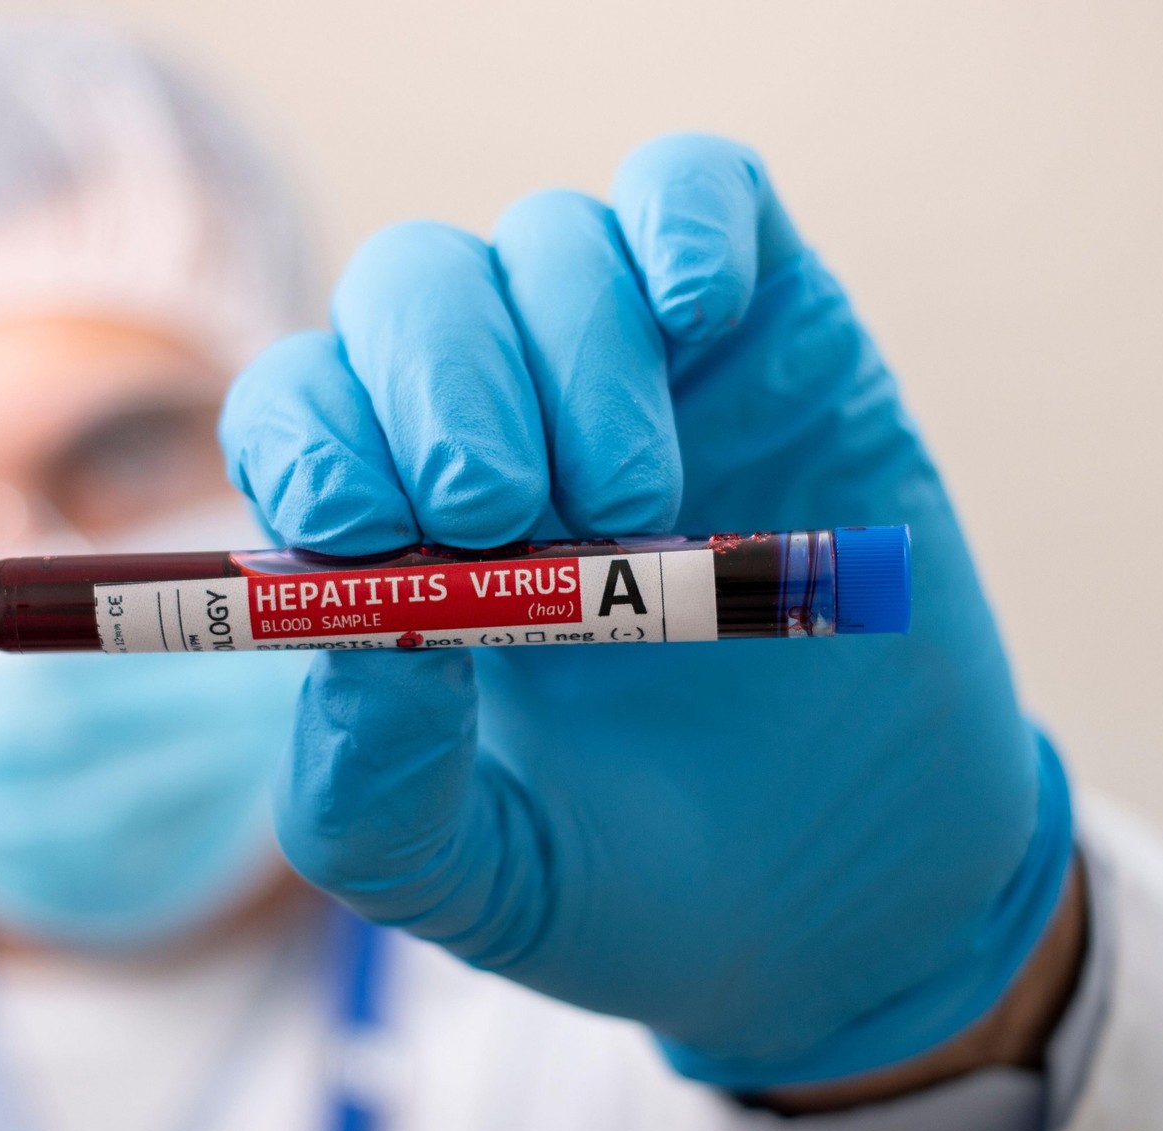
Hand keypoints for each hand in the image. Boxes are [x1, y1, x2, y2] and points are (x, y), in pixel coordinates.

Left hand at [220, 133, 1073, 1087]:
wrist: (859, 905)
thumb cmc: (639, 885)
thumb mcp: (475, 880)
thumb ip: (371, 787)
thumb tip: (342, 625)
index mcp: (404, 540)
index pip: (303, 411)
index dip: (312, 437)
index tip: (362, 528)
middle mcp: (508, 428)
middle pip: (413, 293)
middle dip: (436, 384)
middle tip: (496, 509)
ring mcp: (644, 373)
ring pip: (553, 241)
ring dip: (570, 354)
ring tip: (628, 506)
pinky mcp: (775, 333)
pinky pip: (701, 191)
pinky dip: (682, 223)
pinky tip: (693, 314)